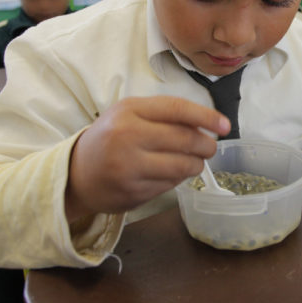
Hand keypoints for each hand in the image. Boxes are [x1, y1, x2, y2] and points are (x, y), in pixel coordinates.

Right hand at [65, 96, 229, 220]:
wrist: (76, 174)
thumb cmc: (111, 138)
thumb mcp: (130, 114)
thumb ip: (165, 114)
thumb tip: (208, 124)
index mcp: (129, 111)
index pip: (178, 110)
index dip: (207, 117)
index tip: (225, 126)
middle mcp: (127, 137)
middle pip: (185, 140)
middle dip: (207, 145)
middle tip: (210, 147)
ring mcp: (128, 168)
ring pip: (183, 167)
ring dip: (197, 165)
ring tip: (195, 161)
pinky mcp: (132, 192)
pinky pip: (170, 185)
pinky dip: (178, 180)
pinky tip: (171, 174)